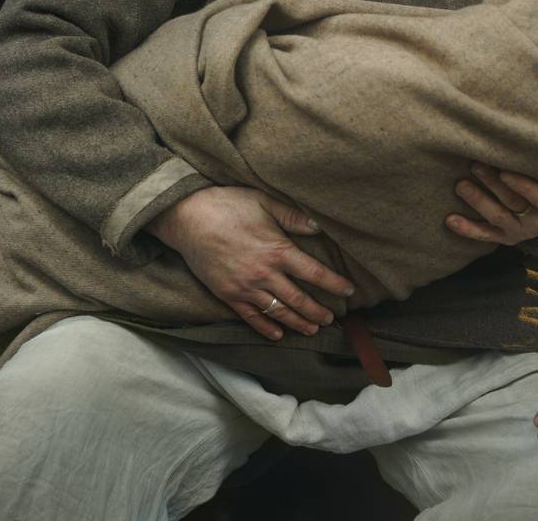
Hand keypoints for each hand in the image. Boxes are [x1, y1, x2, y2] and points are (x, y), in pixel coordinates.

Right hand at [148, 186, 354, 340]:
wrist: (189, 218)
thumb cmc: (228, 205)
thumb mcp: (264, 202)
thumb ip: (293, 217)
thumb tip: (318, 226)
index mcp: (278, 250)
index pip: (314, 273)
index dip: (334, 284)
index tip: (349, 291)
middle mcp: (265, 274)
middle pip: (299, 299)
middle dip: (318, 311)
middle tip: (332, 319)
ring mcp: (246, 287)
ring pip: (278, 312)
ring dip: (297, 323)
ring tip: (312, 329)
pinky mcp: (228, 295)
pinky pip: (251, 317)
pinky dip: (266, 328)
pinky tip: (277, 334)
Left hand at [445, 165, 537, 245]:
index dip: (524, 186)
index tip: (507, 170)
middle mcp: (537, 223)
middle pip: (514, 204)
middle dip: (492, 185)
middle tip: (474, 164)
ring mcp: (518, 230)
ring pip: (496, 218)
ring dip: (477, 201)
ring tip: (461, 184)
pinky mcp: (503, 235)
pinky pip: (484, 235)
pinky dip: (467, 229)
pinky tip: (449, 220)